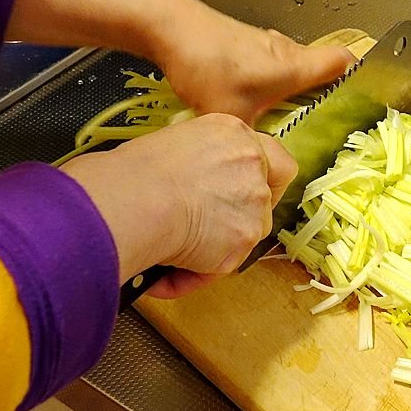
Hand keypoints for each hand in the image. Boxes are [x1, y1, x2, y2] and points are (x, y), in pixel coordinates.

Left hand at [7, 0, 353, 123]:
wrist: (168, 25)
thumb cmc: (207, 69)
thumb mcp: (231, 116)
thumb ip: (251, 140)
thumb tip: (260, 160)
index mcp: (294, 68)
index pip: (343, 62)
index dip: (360, 76)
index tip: (363, 95)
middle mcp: (286, 51)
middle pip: (321, 66)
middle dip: (326, 90)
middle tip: (325, 119)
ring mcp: (264, 43)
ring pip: (294, 65)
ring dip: (295, 86)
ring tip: (288, 114)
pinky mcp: (244, 42)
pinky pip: (271, 63)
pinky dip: (272, 80)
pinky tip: (254, 100)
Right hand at [61, 113, 295, 297]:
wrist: (135, 197)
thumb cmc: (134, 171)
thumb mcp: (174, 144)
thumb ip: (202, 162)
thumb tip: (194, 185)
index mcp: (235, 135)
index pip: (276, 160)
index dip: (265, 180)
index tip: (247, 191)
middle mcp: (253, 165)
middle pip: (264, 200)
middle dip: (237, 217)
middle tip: (204, 227)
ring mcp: (255, 204)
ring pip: (245, 234)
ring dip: (215, 246)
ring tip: (170, 252)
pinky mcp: (245, 239)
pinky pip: (220, 266)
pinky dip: (193, 273)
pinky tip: (161, 275)